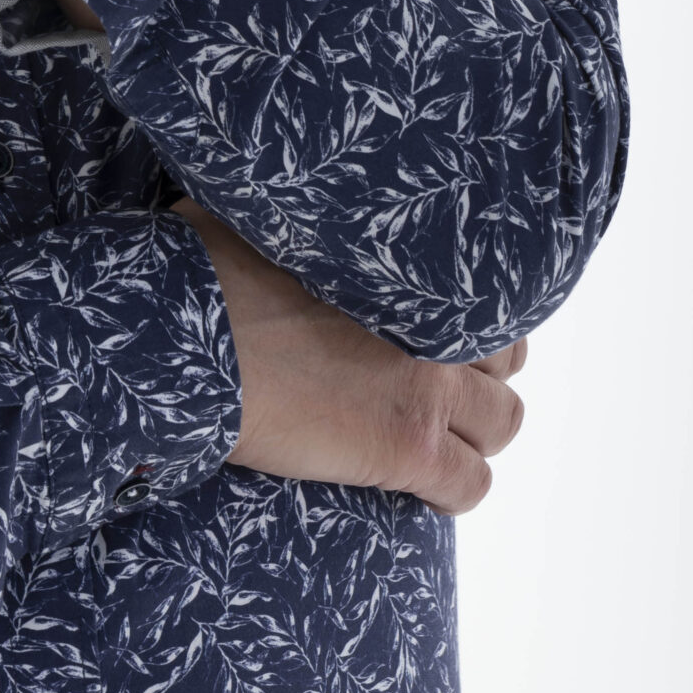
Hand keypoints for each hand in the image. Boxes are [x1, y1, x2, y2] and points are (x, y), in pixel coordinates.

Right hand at [172, 198, 526, 513]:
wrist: (186, 338)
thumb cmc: (204, 270)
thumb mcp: (260, 221)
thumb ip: (298, 223)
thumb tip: (274, 204)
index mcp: (403, 266)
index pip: (484, 293)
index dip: (464, 319)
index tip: (431, 332)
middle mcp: (432, 324)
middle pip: (506, 359)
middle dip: (478, 372)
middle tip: (429, 383)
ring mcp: (427, 390)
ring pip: (503, 423)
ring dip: (473, 430)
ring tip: (425, 434)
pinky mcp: (408, 450)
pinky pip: (471, 485)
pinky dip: (451, 487)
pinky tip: (415, 483)